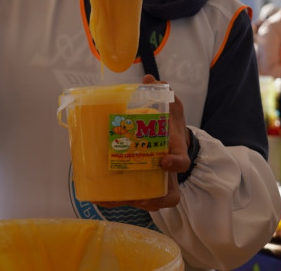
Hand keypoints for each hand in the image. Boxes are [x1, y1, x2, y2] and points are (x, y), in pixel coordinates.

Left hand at [95, 74, 191, 211]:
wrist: (171, 139)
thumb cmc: (170, 124)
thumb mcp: (171, 106)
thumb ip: (162, 91)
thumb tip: (148, 77)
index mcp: (176, 151)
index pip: (182, 162)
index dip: (175, 163)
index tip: (164, 160)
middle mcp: (168, 173)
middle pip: (168, 195)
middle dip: (154, 199)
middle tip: (136, 195)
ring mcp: (156, 182)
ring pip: (150, 201)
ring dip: (129, 202)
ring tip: (110, 199)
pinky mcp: (142, 185)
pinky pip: (133, 199)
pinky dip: (116, 200)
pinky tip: (99, 197)